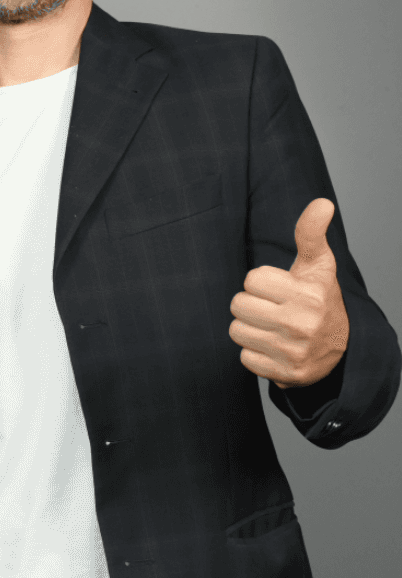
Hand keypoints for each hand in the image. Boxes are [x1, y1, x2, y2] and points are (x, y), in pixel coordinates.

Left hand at [230, 197, 349, 387]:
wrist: (341, 349)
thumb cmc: (318, 298)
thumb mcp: (317, 266)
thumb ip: (311, 234)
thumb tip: (322, 202)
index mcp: (308, 294)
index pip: (251, 279)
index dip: (261, 283)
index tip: (280, 289)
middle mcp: (303, 323)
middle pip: (238, 305)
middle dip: (252, 305)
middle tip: (275, 309)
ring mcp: (294, 351)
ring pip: (237, 331)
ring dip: (250, 329)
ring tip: (274, 328)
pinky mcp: (285, 374)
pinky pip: (244, 357)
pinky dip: (255, 353)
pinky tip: (275, 348)